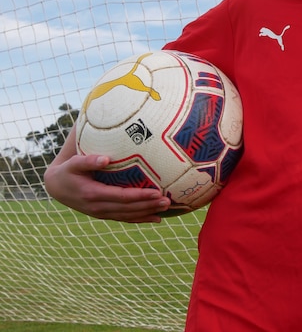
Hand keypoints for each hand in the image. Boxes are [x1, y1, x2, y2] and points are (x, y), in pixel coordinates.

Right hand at [44, 151, 169, 223]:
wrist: (57, 187)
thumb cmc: (69, 171)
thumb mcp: (74, 164)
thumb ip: (89, 161)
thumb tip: (106, 158)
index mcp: (93, 194)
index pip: (121, 197)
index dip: (140, 196)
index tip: (156, 192)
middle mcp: (98, 207)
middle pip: (128, 208)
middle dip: (149, 205)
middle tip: (168, 201)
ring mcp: (101, 213)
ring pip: (128, 216)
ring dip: (148, 213)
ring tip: (167, 209)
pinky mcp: (104, 214)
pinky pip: (125, 218)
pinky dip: (140, 219)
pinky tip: (156, 218)